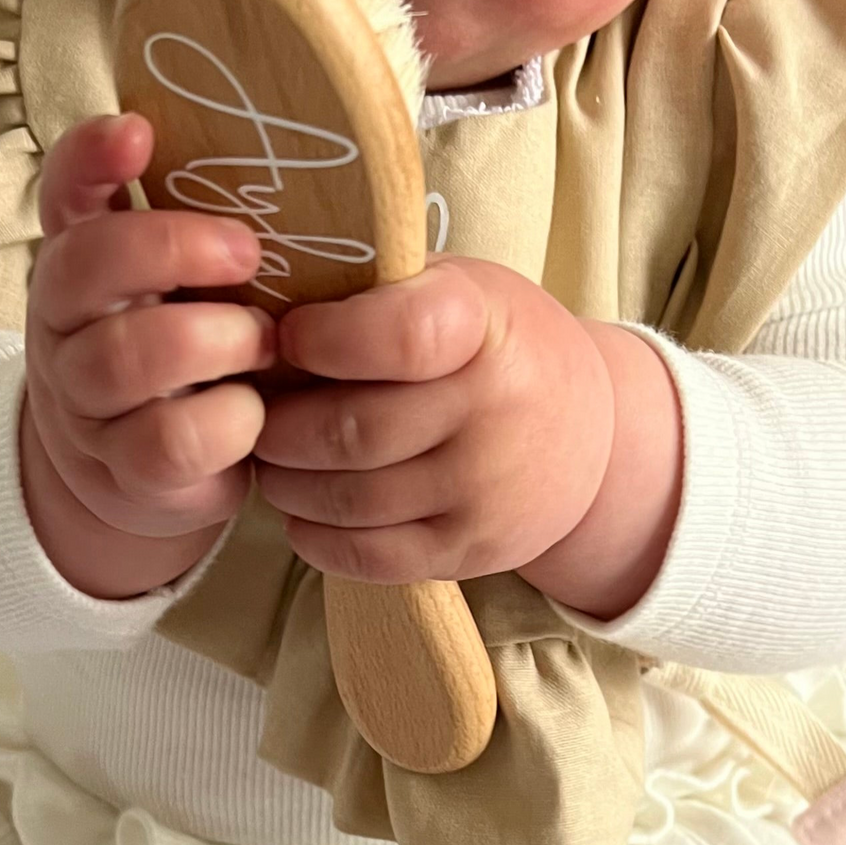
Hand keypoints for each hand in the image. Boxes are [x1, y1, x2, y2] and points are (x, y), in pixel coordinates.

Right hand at [25, 112, 277, 542]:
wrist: (136, 472)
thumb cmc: (180, 349)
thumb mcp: (175, 282)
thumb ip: (195, 221)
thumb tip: (280, 147)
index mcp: (78, 260)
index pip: (62, 192)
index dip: (90, 158)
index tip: (139, 132)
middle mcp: (64, 325)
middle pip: (84, 268)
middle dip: (176, 250)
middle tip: (250, 255)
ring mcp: (85, 402)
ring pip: (128, 357)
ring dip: (217, 338)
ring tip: (264, 340)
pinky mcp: (125, 468)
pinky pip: (173, 439)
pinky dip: (230, 420)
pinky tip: (253, 411)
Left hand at [251, 256, 615, 584]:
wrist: (590, 436)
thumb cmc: (494, 345)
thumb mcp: (456, 288)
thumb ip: (375, 289)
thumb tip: (263, 309)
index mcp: (483, 326)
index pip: (397, 336)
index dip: (323, 339)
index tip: (288, 337)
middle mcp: (493, 411)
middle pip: (349, 431)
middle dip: (277, 426)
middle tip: (255, 415)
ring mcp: (484, 490)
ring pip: (346, 499)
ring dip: (285, 482)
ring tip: (272, 459)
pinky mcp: (469, 551)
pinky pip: (367, 556)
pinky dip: (312, 535)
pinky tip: (300, 510)